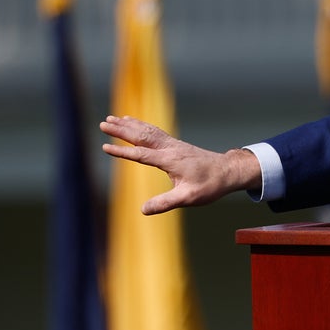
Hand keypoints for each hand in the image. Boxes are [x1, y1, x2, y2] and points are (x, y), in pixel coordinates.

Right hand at [100, 115, 262, 214]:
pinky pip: (155, 131)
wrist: (228, 171)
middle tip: (102, 123)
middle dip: (121, 130)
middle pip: (142, 136)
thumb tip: (142, 210)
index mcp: (171, 160)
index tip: (104, 147)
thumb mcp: (188, 197)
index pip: (141, 154)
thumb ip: (165, 203)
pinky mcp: (176, 145)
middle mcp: (170, 148)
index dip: (122, 152)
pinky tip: (134, 123)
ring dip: (129, 125)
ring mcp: (173, 144)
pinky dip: (142, 125)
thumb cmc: (210, 185)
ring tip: (112, 118)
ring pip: (148, 131)